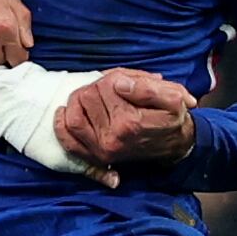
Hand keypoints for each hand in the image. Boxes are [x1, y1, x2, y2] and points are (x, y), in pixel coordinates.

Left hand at [56, 69, 196, 168]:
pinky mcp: (94, 156)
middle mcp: (111, 139)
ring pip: (73, 116)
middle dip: (96, 87)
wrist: (175, 144)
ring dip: (77, 101)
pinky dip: (61, 125)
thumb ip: (146, 87)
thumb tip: (118, 83)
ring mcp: (100, 150)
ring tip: (90, 95)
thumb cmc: (172, 117)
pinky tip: (63, 111)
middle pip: (86, 98)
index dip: (111, 79)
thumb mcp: (173, 97)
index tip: (123, 81)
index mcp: (130, 122)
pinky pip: (68, 140)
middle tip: (110, 88)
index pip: (104, 87)